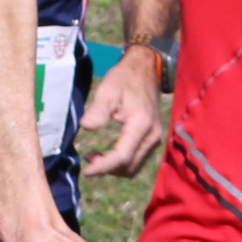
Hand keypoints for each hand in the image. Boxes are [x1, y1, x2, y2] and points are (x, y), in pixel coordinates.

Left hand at [78, 49, 165, 179]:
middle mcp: (152, 136)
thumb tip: (86, 127)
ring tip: (95, 157)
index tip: (86, 170)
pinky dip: (121, 163)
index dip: (103, 166)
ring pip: (134, 167)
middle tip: (88, 159)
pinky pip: (137, 160)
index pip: (122, 156)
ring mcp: (154, 139)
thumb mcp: (108, 90)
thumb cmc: (125, 78)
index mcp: (141, 124)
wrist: (146, 70)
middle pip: (129, 166)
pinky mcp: (152, 140)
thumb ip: (98, 110)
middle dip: (108, 169)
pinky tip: (107, 154)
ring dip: (114, 168)